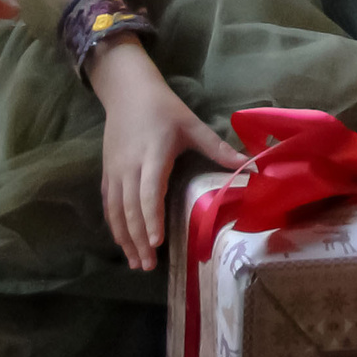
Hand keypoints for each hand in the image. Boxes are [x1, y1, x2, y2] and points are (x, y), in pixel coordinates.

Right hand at [90, 40, 244, 272]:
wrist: (127, 91)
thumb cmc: (163, 108)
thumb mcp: (191, 124)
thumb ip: (216, 147)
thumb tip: (249, 165)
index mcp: (153, 155)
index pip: (149, 191)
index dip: (151, 218)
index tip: (157, 242)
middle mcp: (130, 167)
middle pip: (131, 208)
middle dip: (139, 238)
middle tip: (149, 266)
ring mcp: (115, 170)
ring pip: (116, 210)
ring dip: (125, 238)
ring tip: (136, 262)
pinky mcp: (107, 172)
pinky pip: (108, 203)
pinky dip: (114, 225)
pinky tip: (122, 242)